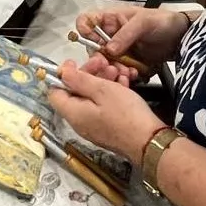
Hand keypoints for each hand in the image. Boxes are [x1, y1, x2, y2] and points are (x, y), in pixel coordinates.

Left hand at [48, 61, 165, 162]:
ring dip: (104, 82)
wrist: (150, 141)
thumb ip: (79, 80)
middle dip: (89, 74)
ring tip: (118, 72)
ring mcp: (94, 127)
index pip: (55, 93)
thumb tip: (62, 73)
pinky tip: (124, 84)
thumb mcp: (102, 90)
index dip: (64, 75)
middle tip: (104, 63)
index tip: (76, 63)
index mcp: (73, 113)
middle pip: (76, 93)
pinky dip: (112, 94)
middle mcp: (80, 122)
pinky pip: (104, 107)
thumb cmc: (126, 115)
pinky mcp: (108, 129)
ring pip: (93, 98)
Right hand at [73, 7, 190, 81]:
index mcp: (111, 19)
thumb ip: (126, 34)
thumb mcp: (144, 22)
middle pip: (93, 48)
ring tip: (127, 72)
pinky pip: (118, 72)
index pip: (86, 21)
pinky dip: (124, 76)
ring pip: (105, 63)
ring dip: (114, 70)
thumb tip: (109, 49)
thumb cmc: (164, 22)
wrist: (182, 39)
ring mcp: (119, 50)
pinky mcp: (127, 63)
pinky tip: (133, 75)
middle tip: (113, 65)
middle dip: (102, 59)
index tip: (94, 43)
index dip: (84, 31)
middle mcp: (111, 35)